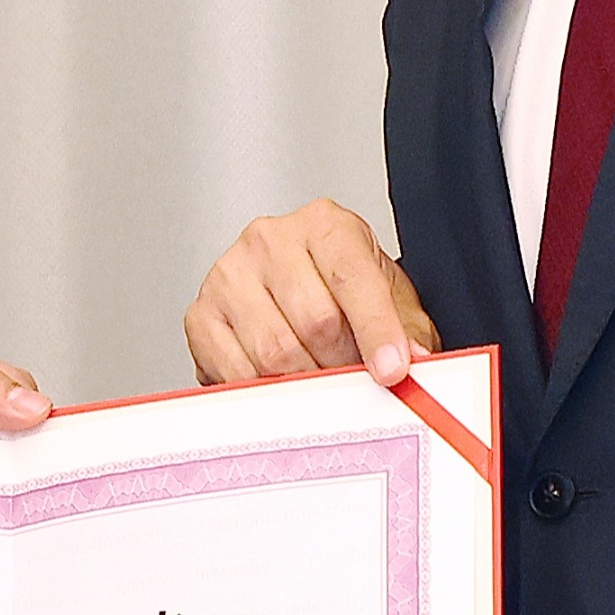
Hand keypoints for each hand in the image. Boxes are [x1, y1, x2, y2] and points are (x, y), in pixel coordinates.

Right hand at [188, 200, 438, 384]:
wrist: (299, 289)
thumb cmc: (341, 290)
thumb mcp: (388, 299)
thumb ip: (406, 329)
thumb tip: (413, 359)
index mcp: (323, 225)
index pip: (352, 278)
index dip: (376, 330)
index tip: (393, 369)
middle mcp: (270, 241)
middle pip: (314, 321)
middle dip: (343, 364)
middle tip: (356, 379)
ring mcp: (229, 276)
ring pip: (274, 352)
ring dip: (306, 381)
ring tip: (321, 376)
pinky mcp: (201, 315)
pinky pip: (237, 372)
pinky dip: (267, 390)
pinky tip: (283, 380)